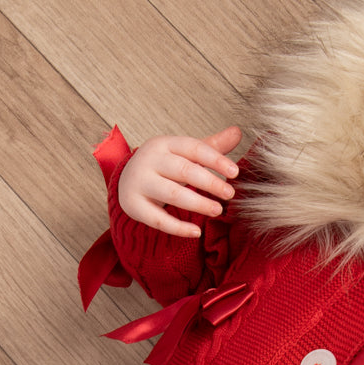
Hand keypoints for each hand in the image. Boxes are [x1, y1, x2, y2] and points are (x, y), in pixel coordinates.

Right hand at [117, 127, 241, 237]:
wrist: (126, 181)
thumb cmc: (164, 167)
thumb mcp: (184, 154)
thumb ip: (211, 146)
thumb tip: (238, 132)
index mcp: (165, 143)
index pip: (194, 148)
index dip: (215, 160)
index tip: (235, 173)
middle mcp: (150, 160)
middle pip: (184, 170)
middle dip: (209, 182)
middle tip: (230, 194)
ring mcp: (139, 182)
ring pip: (172, 194)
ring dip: (198, 203)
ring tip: (218, 210)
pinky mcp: (133, 205)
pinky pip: (157, 219)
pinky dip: (178, 228)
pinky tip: (196, 232)